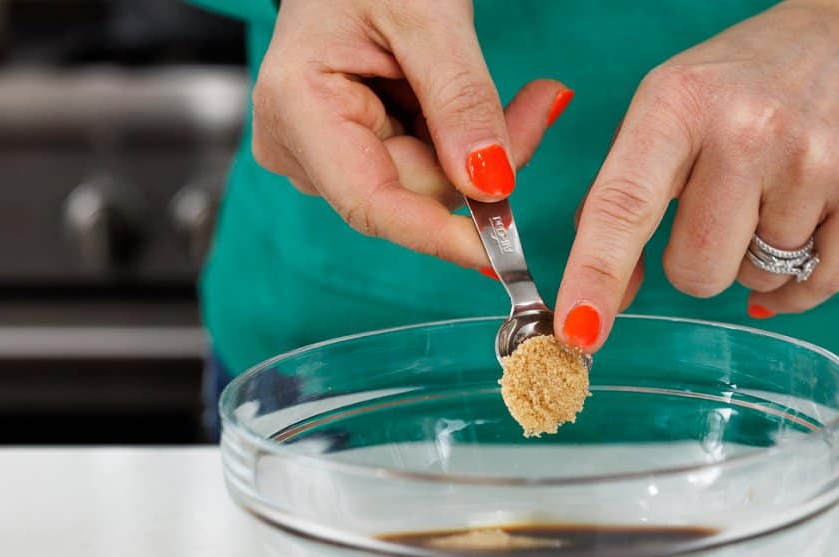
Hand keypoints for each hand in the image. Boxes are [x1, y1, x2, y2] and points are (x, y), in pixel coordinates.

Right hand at [252, 0, 570, 271]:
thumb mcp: (427, 14)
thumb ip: (460, 100)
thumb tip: (491, 185)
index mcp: (297, 106)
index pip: (371, 203)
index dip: (438, 234)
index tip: (501, 252)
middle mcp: (298, 144)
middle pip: (412, 194)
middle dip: (482, 162)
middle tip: (541, 103)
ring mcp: (323, 152)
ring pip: (428, 185)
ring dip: (479, 146)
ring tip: (526, 96)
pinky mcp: (353, 150)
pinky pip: (426, 167)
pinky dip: (463, 141)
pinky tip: (481, 102)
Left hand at [554, 0, 838, 351]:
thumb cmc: (744, 87)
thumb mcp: (668, 110)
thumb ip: (624, 198)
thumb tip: (599, 304)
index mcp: (678, 102)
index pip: (624, 205)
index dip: (596, 275)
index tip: (577, 331)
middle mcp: (748, 127)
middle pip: (697, 271)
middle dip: (700, 262)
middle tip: (724, 206)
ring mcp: (817, 158)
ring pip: (756, 281)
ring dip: (756, 258)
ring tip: (775, 193)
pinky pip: (817, 287)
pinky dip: (802, 278)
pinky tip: (808, 224)